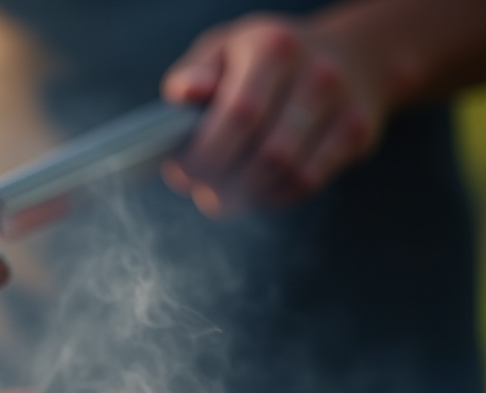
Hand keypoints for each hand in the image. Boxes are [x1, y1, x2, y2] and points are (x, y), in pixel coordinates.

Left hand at [160, 12, 384, 216]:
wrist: (351, 54)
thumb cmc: (268, 58)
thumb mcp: (224, 49)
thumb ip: (194, 73)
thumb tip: (184, 95)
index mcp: (272, 47)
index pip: (238, 114)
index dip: (206, 154)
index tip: (184, 172)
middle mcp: (315, 72)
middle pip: (264, 151)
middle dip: (223, 182)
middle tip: (204, 192)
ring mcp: (342, 103)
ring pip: (287, 172)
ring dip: (247, 195)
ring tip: (226, 196)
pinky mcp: (357, 133)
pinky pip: (307, 182)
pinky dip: (274, 196)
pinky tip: (257, 191)